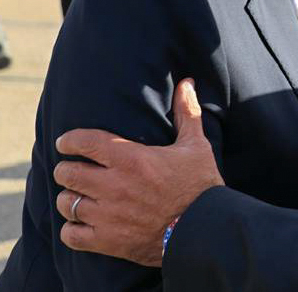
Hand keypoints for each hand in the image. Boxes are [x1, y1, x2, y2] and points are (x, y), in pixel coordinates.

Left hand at [54, 79, 223, 266]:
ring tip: (76, 196)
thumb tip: (187, 83)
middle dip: (66, 169)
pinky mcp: (108, 241)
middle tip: (71, 169)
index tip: (65, 142)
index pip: (85, 142)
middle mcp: (114, 185)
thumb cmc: (201, 184)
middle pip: (67, 173)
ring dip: (69, 198)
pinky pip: (71, 235)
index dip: (69, 140)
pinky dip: (72, 228)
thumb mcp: (196, 145)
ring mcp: (108, 215)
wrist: (205, 228)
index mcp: (131, 159)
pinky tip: (81, 223)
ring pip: (67, 203)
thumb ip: (187, 112)